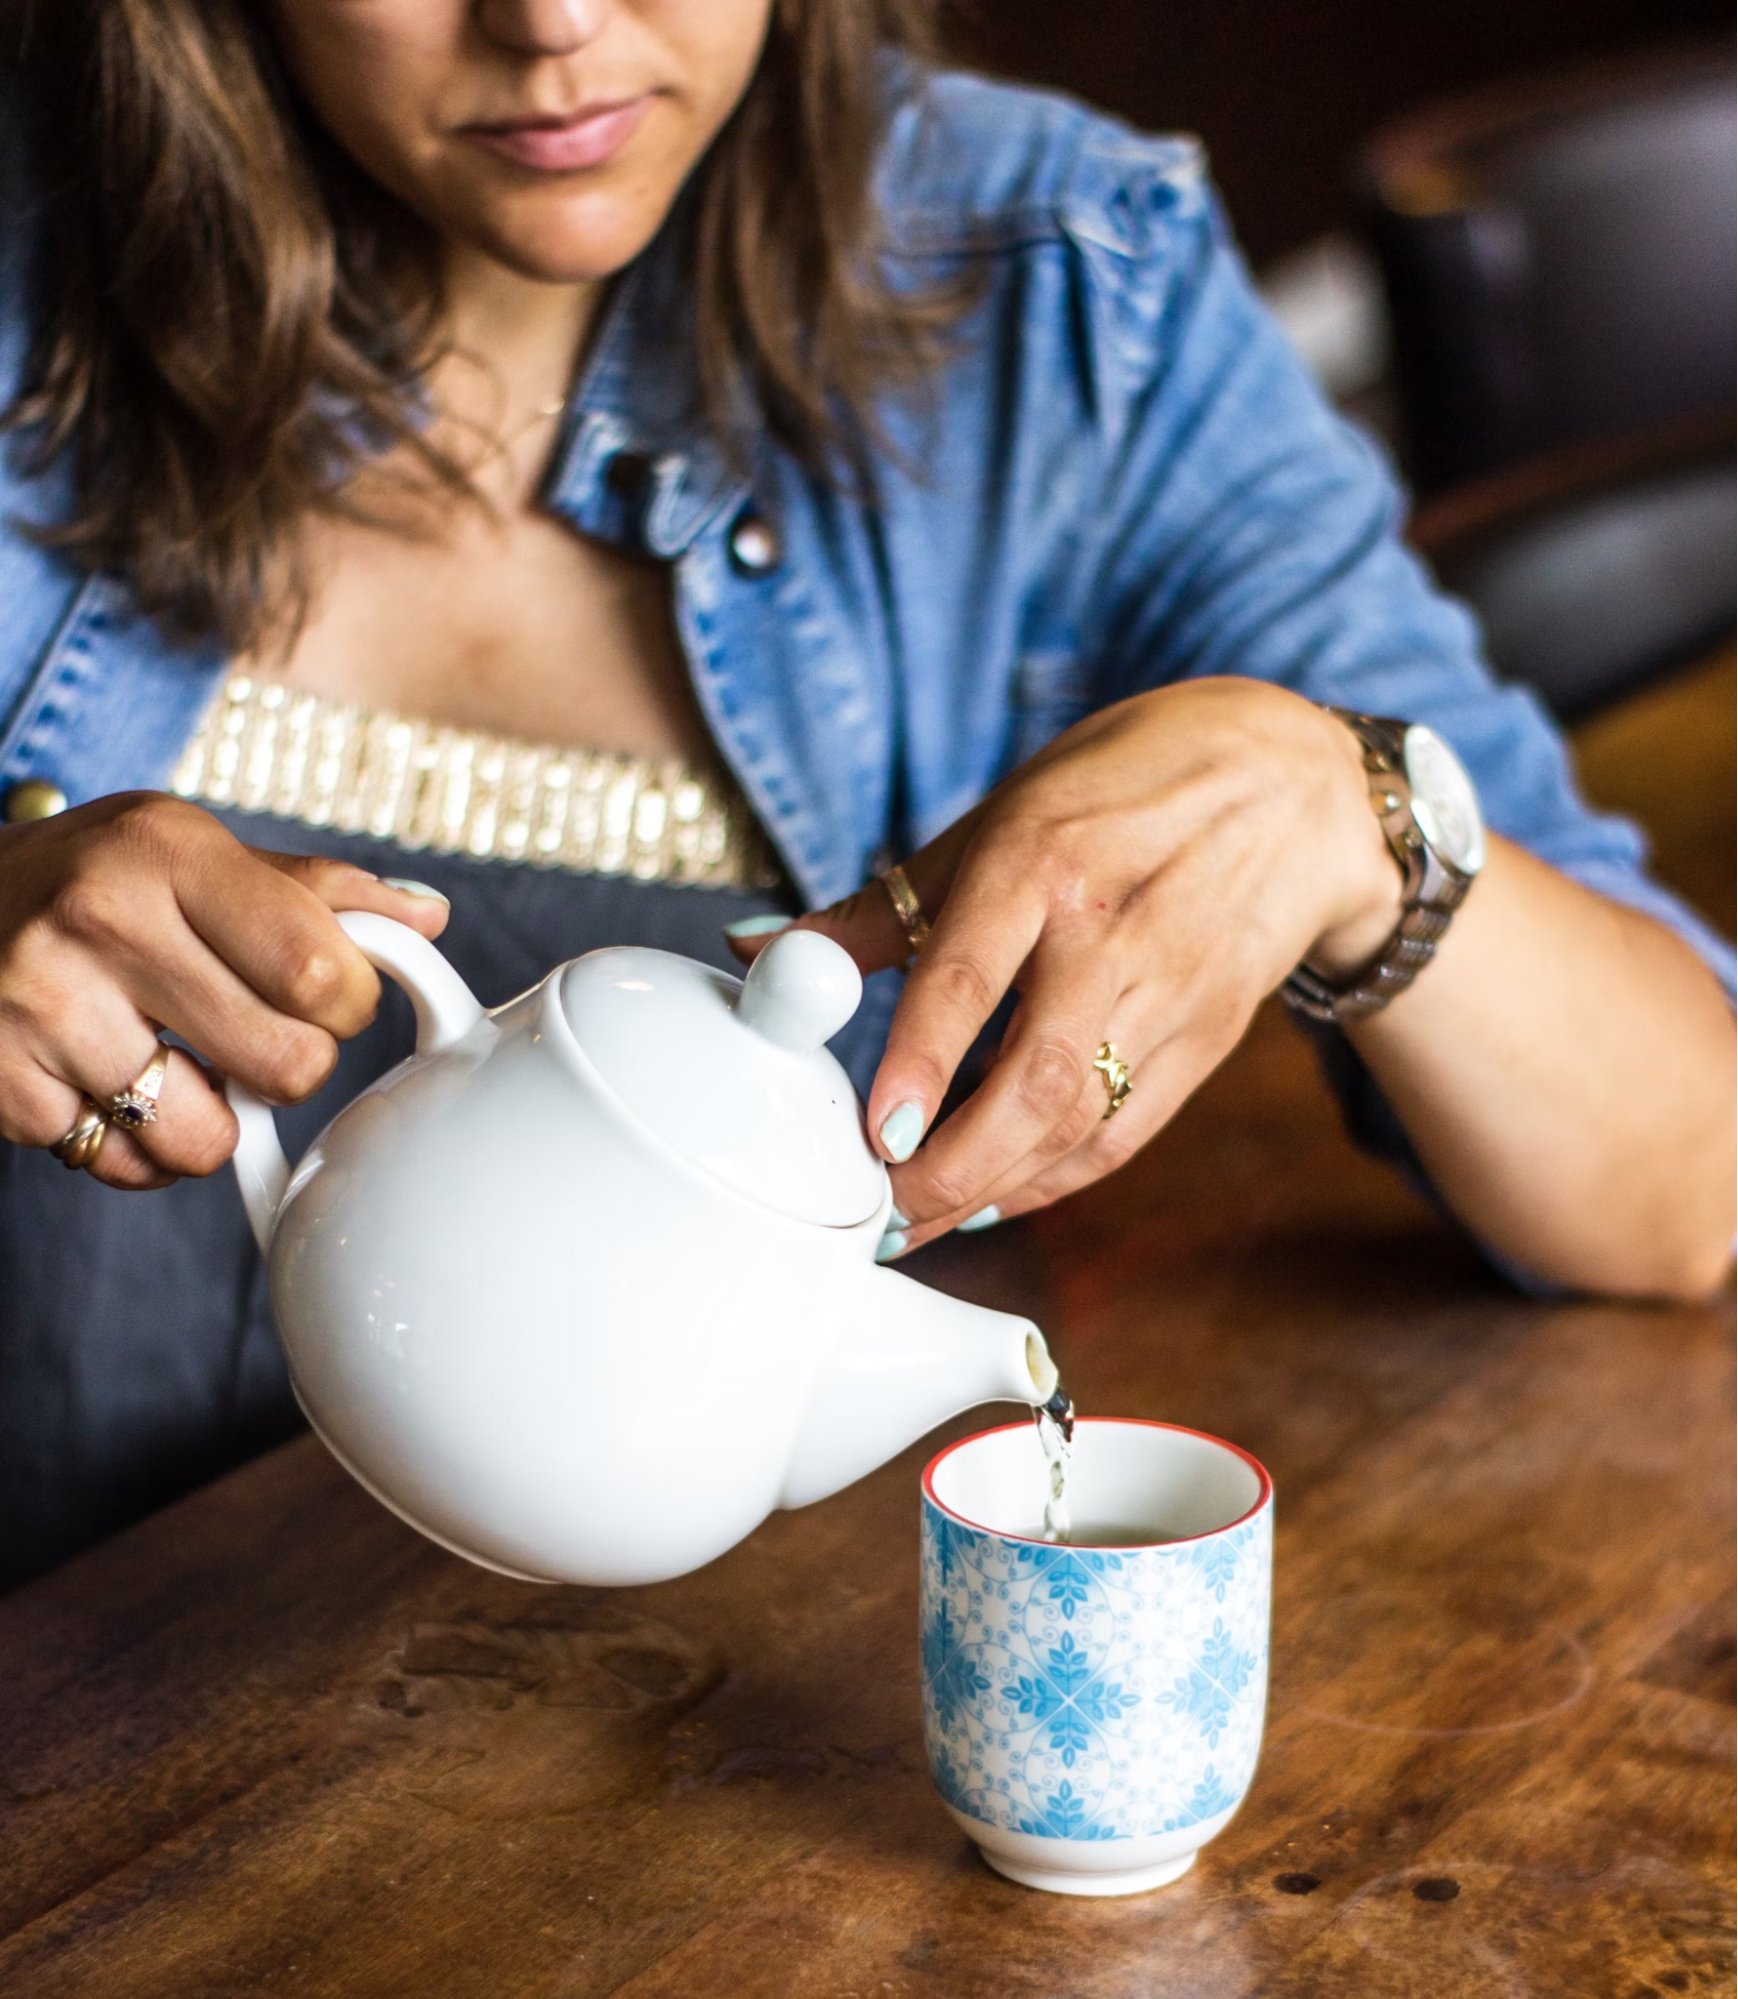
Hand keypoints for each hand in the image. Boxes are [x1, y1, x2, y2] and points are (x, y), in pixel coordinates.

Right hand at [0, 793, 449, 1189]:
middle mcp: (99, 921)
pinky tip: (114, 1087)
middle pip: (287, 1065)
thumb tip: (426, 917)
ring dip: (214, 1122)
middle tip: (251, 1033)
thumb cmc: (93, 880)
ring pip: (207, 1139)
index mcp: (167, 852)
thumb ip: (313, 889)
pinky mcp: (4, 1087)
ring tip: (179, 1065)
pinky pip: (128, 1168)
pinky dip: (139, 1147)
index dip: (349, 1006)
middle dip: (291, 1065)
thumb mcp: (190, 850)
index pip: (323, 972)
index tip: (327, 999)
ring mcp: (41, 1009)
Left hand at [730, 679, 1402, 1250]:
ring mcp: (1171, 991)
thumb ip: (876, 908)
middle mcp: (1112, 931)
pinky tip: (993, 1202)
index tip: (874, 1136)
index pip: (974, 973)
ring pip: (1082, 1122)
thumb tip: (757, 952)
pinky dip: (1053, 1180)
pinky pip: (1125, 1133)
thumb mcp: (996, 820)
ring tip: (915, 1227)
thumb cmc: (1121, 790)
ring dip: (993, 1191)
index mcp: (1044, 859)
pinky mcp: (1209, 1039)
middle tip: (878, 1218)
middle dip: (951, 1168)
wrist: (1299, 791)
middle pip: (1036, 1078)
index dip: (922, 1061)